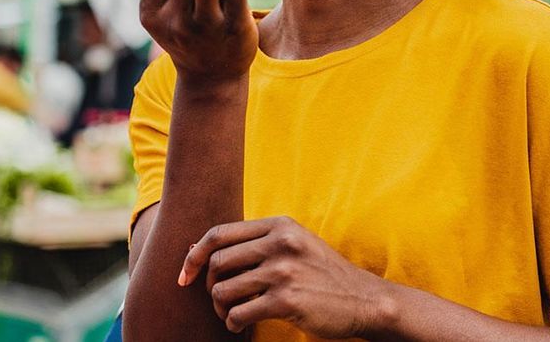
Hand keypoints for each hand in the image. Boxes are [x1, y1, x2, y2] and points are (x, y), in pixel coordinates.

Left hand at [179, 216, 394, 336]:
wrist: (365, 300)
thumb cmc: (323, 274)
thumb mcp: (295, 244)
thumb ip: (256, 243)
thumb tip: (197, 250)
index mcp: (280, 226)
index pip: (218, 233)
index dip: (194, 255)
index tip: (184, 275)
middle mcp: (280, 243)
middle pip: (217, 263)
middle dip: (209, 287)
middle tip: (220, 301)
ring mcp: (283, 271)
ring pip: (223, 291)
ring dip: (221, 308)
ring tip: (233, 314)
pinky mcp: (286, 301)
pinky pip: (238, 314)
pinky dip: (233, 324)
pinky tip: (242, 325)